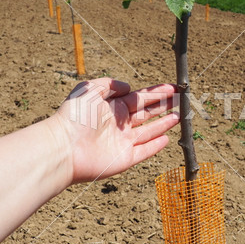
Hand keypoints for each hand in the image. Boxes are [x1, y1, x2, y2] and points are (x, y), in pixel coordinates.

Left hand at [56, 78, 178, 182]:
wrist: (64, 147)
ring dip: (163, 124)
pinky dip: (155, 146)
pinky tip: (167, 138)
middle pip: (147, 113)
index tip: (172, 88)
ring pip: (148, 131)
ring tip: (179, 116)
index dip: (156, 93)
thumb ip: (109, 84)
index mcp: (113, 108)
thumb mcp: (89, 89)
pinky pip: (144, 151)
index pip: (140, 98)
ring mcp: (122, 142)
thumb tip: (128, 87)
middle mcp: (119, 124)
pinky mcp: (124, 158)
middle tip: (180, 100)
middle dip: (163, 106)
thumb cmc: (75, 117)